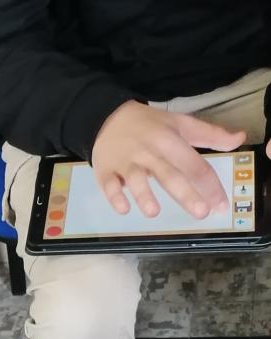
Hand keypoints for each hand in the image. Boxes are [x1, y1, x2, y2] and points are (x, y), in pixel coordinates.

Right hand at [92, 100, 244, 218]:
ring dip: (144, 195)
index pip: (194, 164)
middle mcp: (149, 152)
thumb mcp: (181, 124)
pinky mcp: (107, 170)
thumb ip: (210, 135)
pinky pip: (110, 185)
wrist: (108, 117)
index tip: (221, 205)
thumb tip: (239, 139)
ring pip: (136, 179)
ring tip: (153, 213)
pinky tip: (123, 209)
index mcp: (170, 140)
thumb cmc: (150, 125)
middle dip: (186, 194)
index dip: (210, 185)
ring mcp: (126, 162)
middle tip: (201, 213)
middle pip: (169, 175)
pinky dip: (115, 196)